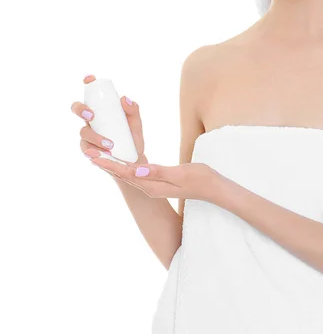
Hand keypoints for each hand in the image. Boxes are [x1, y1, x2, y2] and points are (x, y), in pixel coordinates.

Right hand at [73, 74, 147, 186]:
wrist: (132, 161)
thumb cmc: (132, 139)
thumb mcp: (136, 124)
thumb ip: (133, 111)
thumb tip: (124, 98)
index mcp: (103, 110)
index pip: (92, 93)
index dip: (89, 84)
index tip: (90, 79)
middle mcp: (92, 120)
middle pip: (78, 108)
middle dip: (81, 109)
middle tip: (92, 116)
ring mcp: (88, 134)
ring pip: (83, 131)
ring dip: (94, 136)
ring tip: (110, 144)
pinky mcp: (88, 149)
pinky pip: (85, 148)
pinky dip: (91, 150)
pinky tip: (96, 153)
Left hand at [88, 155, 224, 202]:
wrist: (213, 189)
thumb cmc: (200, 179)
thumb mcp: (180, 173)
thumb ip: (158, 171)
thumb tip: (136, 170)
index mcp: (152, 185)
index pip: (126, 173)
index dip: (109, 164)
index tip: (95, 156)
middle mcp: (150, 187)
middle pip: (123, 174)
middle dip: (107, 163)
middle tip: (89, 153)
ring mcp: (154, 185)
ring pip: (128, 174)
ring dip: (114, 164)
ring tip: (100, 155)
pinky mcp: (159, 181)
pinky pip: (137, 174)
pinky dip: (126, 165)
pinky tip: (123, 160)